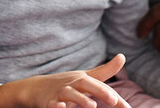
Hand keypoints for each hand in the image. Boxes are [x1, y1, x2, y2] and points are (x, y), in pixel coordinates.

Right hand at [0, 54, 131, 107]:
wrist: (36, 88)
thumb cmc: (67, 83)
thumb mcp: (86, 76)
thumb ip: (105, 70)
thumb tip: (122, 56)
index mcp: (83, 79)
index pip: (101, 87)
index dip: (114, 97)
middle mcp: (72, 83)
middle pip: (86, 84)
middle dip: (99, 90)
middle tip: (112, 100)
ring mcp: (59, 92)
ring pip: (69, 94)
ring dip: (80, 99)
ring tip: (91, 105)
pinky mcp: (48, 101)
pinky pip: (52, 104)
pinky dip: (56, 105)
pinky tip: (61, 107)